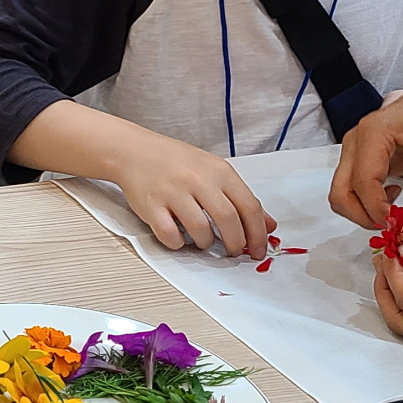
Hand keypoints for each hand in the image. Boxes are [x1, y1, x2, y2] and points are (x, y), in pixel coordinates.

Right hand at [112, 134, 277, 254]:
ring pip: (201, 231)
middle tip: (234, 252)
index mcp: (219, 171)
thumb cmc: (176, 162)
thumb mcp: (215, 171)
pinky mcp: (151, 206)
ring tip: (203, 241)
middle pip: (228, 221)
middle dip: (235, 244)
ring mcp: (173, 193)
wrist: (134, 151)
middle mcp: (198, 180)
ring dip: (206, 244)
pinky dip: (178, 243)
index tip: (258, 249)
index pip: (249, 207)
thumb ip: (241, 197)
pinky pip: (170, 235)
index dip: (257, 233)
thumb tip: (267, 225)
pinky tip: (179, 237)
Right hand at [330, 71, 402, 229]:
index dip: (375, 207)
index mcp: (374, 132)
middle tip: (391, 224)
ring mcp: (355, 149)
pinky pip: (350, 188)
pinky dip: (364, 202)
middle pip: (340, 191)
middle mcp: (356, 140)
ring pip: (341, 192)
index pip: (363, 180)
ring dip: (361, 211)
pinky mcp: (360, 157)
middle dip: (361, 215)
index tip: (396, 222)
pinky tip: (394, 195)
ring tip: (394, 211)